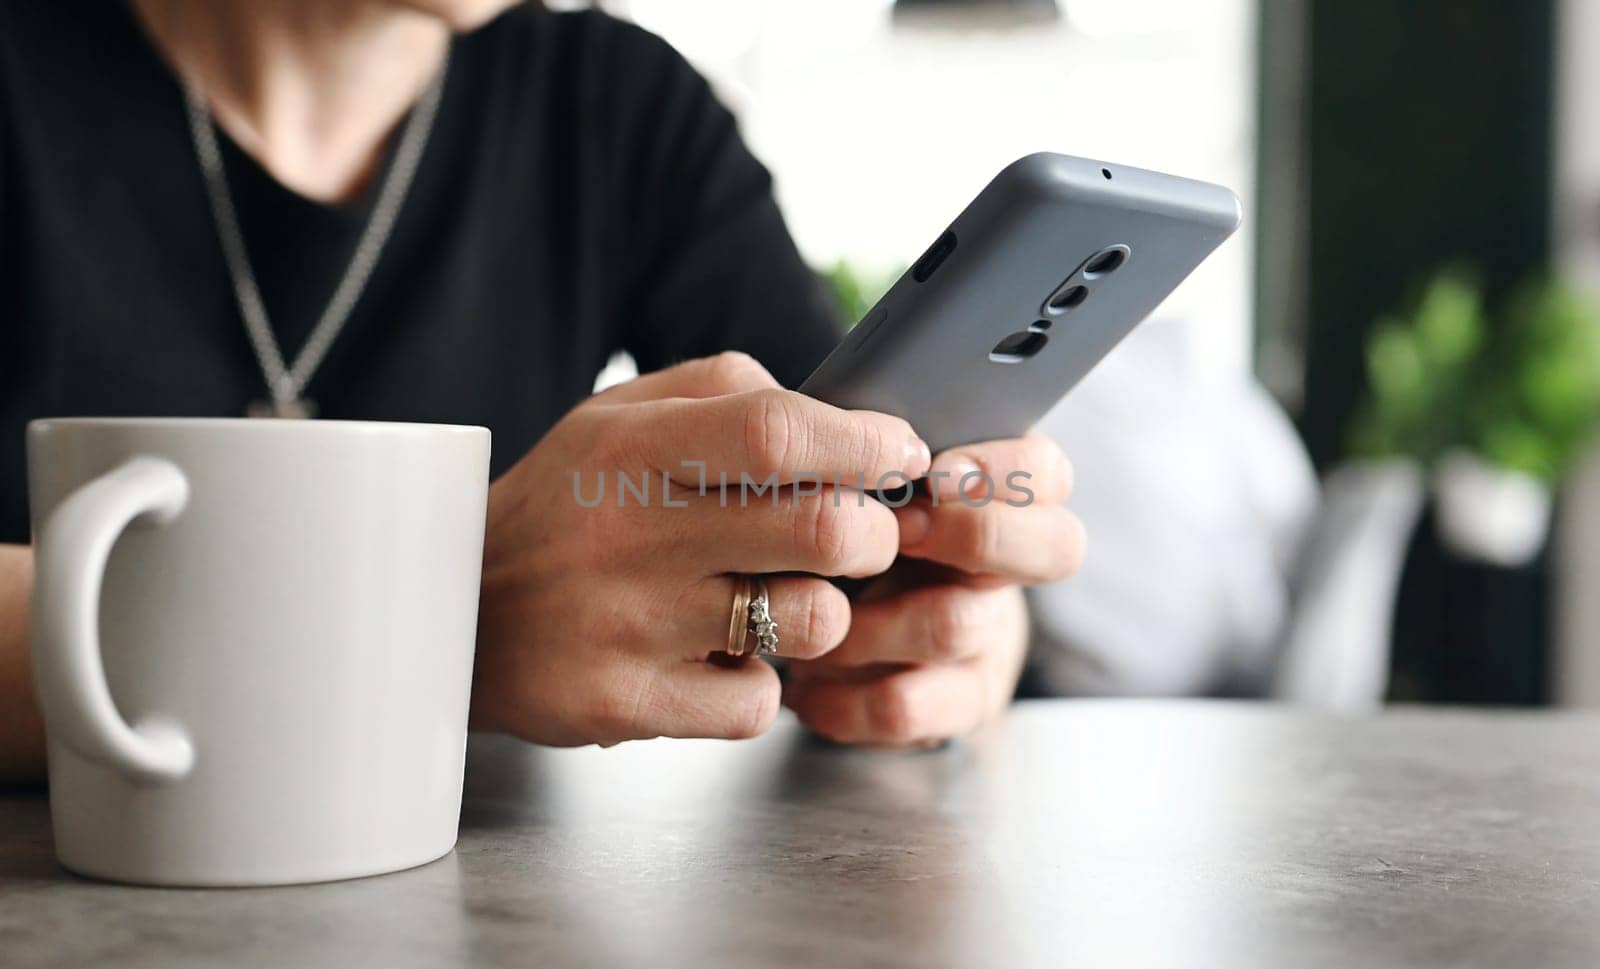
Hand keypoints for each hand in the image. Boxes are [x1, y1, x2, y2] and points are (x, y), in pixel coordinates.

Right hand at [470, 353, 930, 746]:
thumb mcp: (617, 417)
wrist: (453, 616)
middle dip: (875, 532)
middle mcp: (631, 534)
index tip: (899, 452)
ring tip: (783, 595)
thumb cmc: (562, 506)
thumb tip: (840, 418)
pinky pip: (758, 702)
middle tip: (863, 534)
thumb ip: (726, 393)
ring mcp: (630, 627)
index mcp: (633, 449)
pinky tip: (722, 654)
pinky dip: (761, 681)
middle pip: (823, 529)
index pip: (776, 432)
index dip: (861, 442)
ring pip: (810, 621)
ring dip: (824, 609)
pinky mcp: (627, 704)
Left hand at [784, 433, 1082, 745]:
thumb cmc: (827, 530)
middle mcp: (1006, 566)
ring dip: (869, 617)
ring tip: (810, 613)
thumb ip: (851, 444)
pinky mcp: (954, 703)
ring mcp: (987, 637)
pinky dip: (844, 694)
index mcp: (991, 495)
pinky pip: (908, 705)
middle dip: (976, 534)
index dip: (1001, 470)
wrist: (807, 630)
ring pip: (956, 624)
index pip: (1047, 470)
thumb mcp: (840, 481)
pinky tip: (804, 684)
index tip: (933, 471)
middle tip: (900, 531)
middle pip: (1058, 546)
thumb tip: (826, 417)